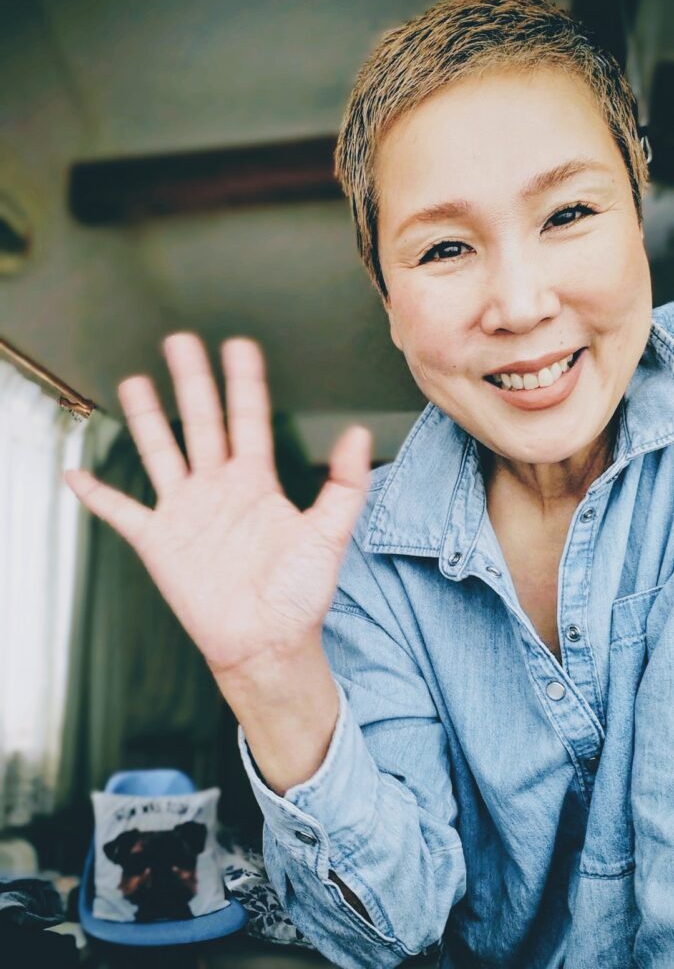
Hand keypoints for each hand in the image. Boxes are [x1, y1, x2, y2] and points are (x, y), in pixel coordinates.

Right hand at [64, 334, 370, 687]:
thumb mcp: (328, 534)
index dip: (244, 383)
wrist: (267, 643)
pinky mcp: (159, 541)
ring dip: (148, 419)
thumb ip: (343, 484)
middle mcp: (219, 489)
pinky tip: (77, 476)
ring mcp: (186, 512)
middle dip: (192, 382)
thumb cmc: (300, 595)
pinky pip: (121, 512)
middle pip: (202, 423)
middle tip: (181, 342)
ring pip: (161, 453)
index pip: (249, 420)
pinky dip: (97, 496)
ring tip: (135, 382)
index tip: (239, 346)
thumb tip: (358, 434)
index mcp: (256, 484)